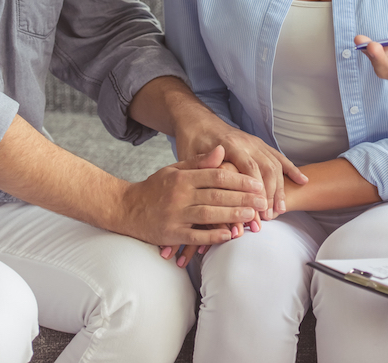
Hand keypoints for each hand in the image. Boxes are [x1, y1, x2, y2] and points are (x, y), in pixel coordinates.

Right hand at [119, 145, 266, 246]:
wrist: (125, 208)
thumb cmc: (154, 188)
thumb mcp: (174, 169)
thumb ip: (199, 162)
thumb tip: (222, 151)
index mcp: (182, 177)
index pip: (216, 176)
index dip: (239, 180)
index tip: (257, 184)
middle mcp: (179, 195)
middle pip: (217, 196)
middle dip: (242, 198)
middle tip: (263, 201)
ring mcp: (175, 215)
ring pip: (209, 216)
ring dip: (232, 216)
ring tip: (252, 217)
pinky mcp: (171, 234)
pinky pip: (195, 236)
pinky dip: (213, 237)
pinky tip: (229, 236)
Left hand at [176, 117, 306, 219]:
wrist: (197, 121)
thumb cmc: (191, 142)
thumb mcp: (190, 156)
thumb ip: (204, 171)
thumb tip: (214, 187)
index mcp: (230, 145)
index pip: (249, 168)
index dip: (256, 189)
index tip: (259, 209)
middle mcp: (247, 142)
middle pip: (266, 168)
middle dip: (270, 193)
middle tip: (269, 216)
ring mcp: (256, 143)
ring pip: (275, 165)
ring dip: (280, 188)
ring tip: (281, 210)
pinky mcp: (260, 145)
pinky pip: (279, 157)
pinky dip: (292, 170)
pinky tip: (303, 181)